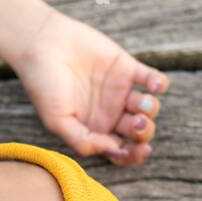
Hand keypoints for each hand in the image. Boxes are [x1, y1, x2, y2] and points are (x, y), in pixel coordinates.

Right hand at [8, 8, 166, 166]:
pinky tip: (155, 86)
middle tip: (135, 122)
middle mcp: (110, 114)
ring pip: (148, 108)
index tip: (139, 151)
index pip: (121, 150)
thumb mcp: (57, 121)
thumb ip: (83, 141)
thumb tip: (114, 149)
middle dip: (143, 131)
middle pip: (139, 131)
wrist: (42, 45)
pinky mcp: (126, 67)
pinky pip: (152, 79)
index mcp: (94, 130)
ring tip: (140, 102)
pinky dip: (159, 84)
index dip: (134, 155)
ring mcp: (120, 91)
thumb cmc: (43, 85)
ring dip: (151, 109)